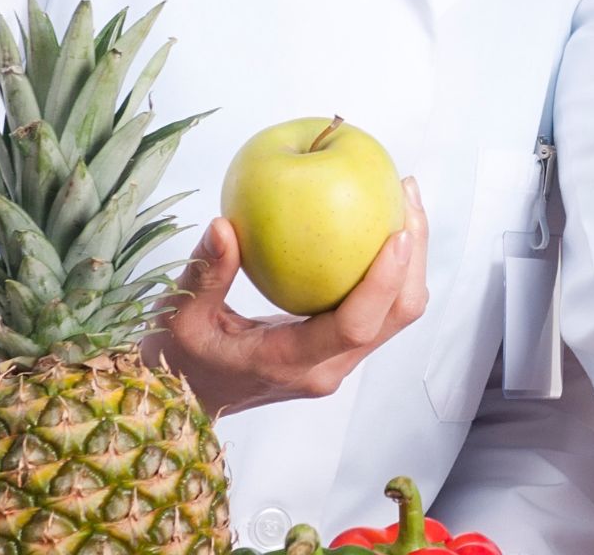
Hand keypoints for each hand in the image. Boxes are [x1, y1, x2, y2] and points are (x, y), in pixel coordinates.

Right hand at [142, 176, 429, 415]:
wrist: (185, 401)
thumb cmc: (179, 361)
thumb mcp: (180, 317)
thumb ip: (204, 274)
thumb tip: (224, 224)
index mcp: (290, 362)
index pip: (355, 325)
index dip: (384, 281)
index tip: (399, 233)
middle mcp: (326, 368)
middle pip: (395, 316)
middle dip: (414, 256)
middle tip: (407, 192)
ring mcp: (337, 361)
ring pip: (396, 313)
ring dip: (410, 258)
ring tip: (404, 197)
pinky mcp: (340, 349)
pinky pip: (381, 307)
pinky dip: (391, 266)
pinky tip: (378, 220)